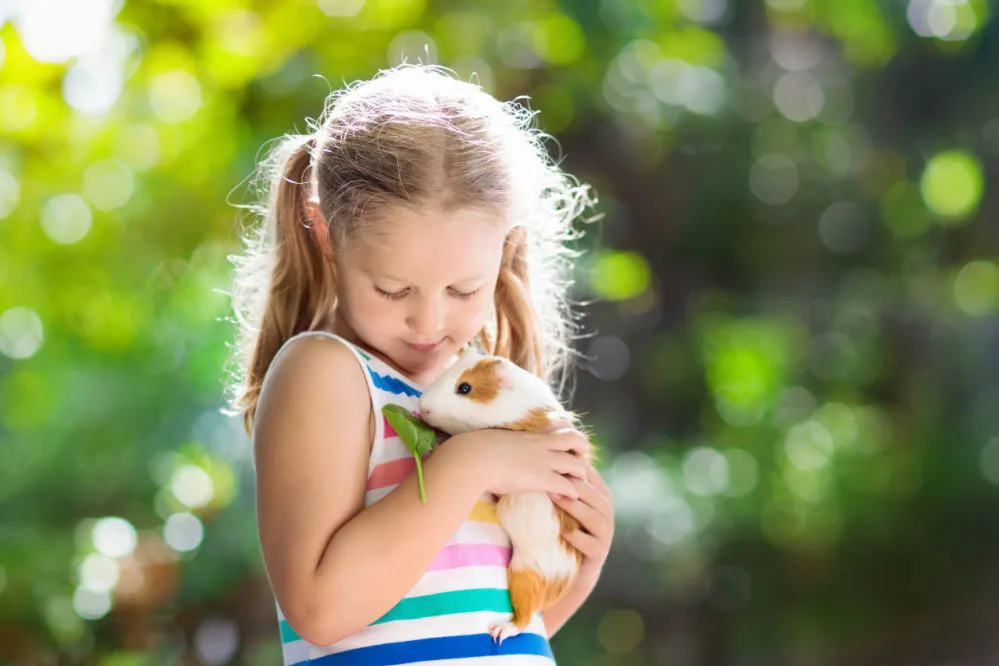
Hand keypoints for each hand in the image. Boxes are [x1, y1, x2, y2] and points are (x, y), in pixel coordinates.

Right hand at [457, 428, 590, 499]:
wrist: (472, 458)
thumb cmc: (474, 450)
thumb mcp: (492, 440)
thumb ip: (500, 444)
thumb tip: (489, 448)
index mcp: (529, 435)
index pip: (558, 428)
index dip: (566, 436)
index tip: (567, 447)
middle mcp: (540, 445)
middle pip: (575, 439)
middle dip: (582, 451)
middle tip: (578, 463)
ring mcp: (543, 461)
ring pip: (577, 464)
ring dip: (581, 475)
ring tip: (578, 485)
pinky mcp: (541, 478)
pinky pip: (567, 485)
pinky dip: (572, 493)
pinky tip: (569, 499)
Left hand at [552, 462, 614, 589]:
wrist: (570, 570)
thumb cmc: (562, 529)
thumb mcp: (561, 503)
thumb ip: (559, 482)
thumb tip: (541, 455)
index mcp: (599, 495)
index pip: (590, 475)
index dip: (573, 465)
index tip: (551, 457)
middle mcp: (606, 512)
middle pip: (593, 493)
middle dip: (573, 484)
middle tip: (551, 476)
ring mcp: (606, 533)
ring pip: (594, 516)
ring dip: (574, 506)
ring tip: (554, 498)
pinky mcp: (600, 552)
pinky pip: (591, 543)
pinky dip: (576, 536)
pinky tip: (561, 531)